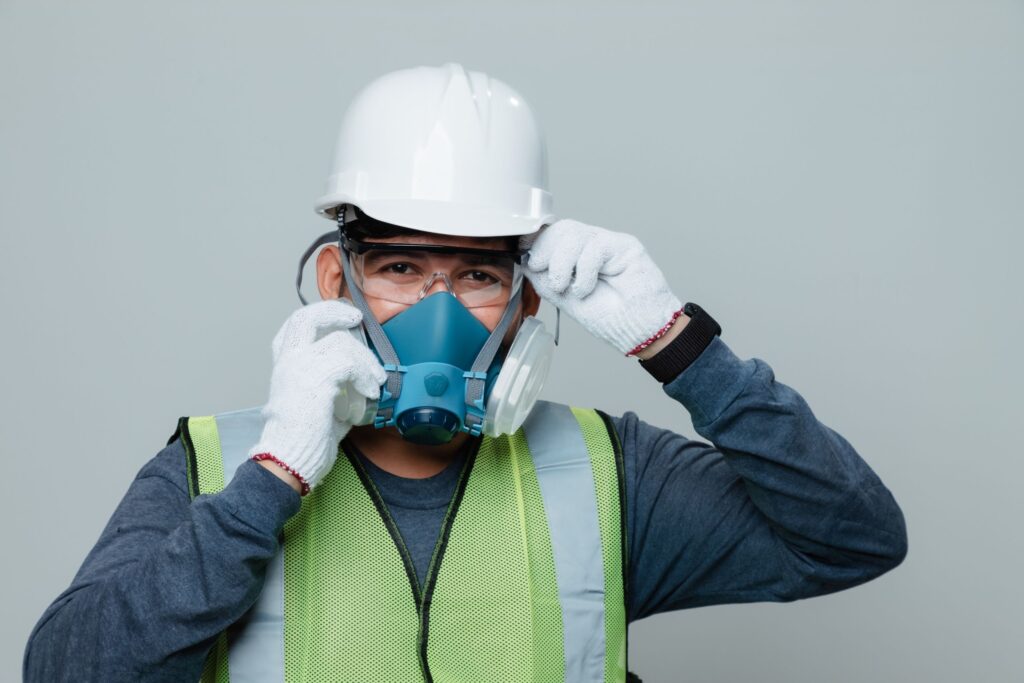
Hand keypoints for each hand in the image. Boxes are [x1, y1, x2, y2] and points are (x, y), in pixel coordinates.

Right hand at [249, 299, 386, 493]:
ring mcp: (298, 370)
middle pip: (306, 318)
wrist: (289, 461)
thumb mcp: (321, 401)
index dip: (322, 312)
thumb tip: (362, 375)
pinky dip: (365, 376)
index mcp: (285, 365)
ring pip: (339, 342)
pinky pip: (348, 365)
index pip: (297, 324)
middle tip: (357, 319)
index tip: (345, 316)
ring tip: (375, 380)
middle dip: (335, 312)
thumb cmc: (306, 438)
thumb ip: (335, 382)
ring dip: (365, 359)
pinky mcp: (314, 383)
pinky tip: (370, 392)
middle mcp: (287, 362)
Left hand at [522, 219, 682, 354]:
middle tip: (548, 274)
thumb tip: (526, 262)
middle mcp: (592, 248)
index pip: (554, 236)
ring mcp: (608, 244)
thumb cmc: (611, 320)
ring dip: (563, 262)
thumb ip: (547, 280)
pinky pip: (594, 245)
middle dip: (546, 251)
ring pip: (573, 233)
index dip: (538, 243)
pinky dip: (584, 270)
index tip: (530, 261)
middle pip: (562, 229)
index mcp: (577, 259)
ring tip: (568, 287)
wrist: (639, 331)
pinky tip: (588, 287)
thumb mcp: (567, 300)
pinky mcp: (624, 245)